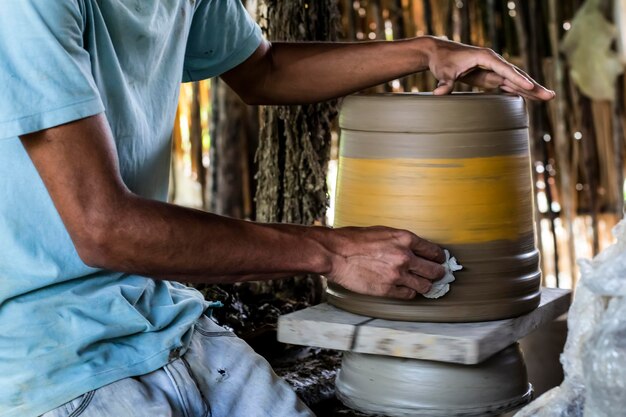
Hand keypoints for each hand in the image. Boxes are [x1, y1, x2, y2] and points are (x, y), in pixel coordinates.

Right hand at [325, 226, 445, 298]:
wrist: (335, 253)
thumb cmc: (353, 239)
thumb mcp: (382, 231)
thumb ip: (400, 241)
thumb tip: (412, 248)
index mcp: (405, 239)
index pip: (433, 251)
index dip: (438, 257)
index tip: (439, 260)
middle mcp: (405, 257)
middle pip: (434, 271)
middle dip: (437, 273)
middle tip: (437, 274)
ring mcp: (397, 275)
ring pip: (425, 286)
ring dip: (425, 285)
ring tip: (422, 284)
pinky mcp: (387, 289)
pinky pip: (408, 294)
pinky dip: (409, 292)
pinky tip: (405, 288)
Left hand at [422, 36, 554, 100]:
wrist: (438, 53)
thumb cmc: (442, 61)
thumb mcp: (443, 72)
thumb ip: (444, 82)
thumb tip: (439, 92)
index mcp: (486, 57)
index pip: (506, 69)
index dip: (518, 79)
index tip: (530, 87)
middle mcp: (494, 61)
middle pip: (517, 74)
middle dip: (533, 86)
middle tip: (550, 96)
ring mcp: (494, 69)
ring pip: (516, 80)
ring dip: (531, 90)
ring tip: (548, 98)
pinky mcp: (491, 76)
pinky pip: (508, 84)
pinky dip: (519, 91)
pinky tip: (531, 98)